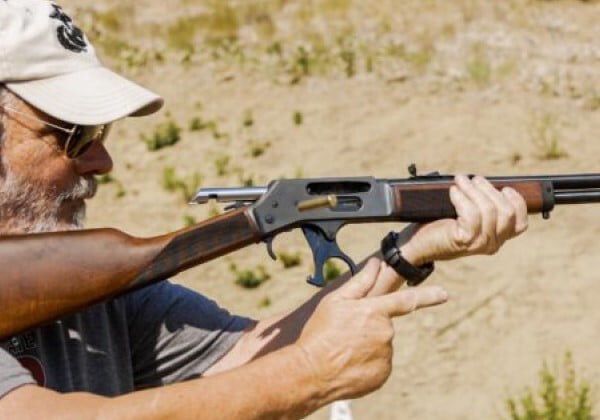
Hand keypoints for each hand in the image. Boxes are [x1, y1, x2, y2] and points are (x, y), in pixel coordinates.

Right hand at [294, 259, 447, 401]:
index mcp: (374, 311)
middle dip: (369, 326)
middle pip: (384, 325)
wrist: (312, 372)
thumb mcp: (335, 302)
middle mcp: (385, 332)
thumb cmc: (320, 334)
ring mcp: (386, 355)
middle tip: (345, 334)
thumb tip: (376, 263)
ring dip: (367, 345)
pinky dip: (367, 363)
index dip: (428, 296)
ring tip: (344, 350)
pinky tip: (350, 363)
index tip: (444, 294)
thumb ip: (360, 282)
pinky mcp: (383, 374)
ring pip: (381, 345)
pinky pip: (379, 364)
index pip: (406, 300)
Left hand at [401, 175, 528, 265]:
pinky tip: (453, 191)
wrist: (416, 244)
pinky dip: (462, 198)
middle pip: (506, 212)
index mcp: (497, 238)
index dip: (517, 202)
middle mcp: (492, 244)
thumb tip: (483, 181)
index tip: (504, 188)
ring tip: (460, 181)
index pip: (520, 223)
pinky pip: (472, 214)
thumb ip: (480, 203)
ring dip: (474, 190)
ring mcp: (479, 244)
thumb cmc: (439, 225)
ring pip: (489, 211)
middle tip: (473, 179)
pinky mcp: (464, 240)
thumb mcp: (465, 214)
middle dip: (490, 190)